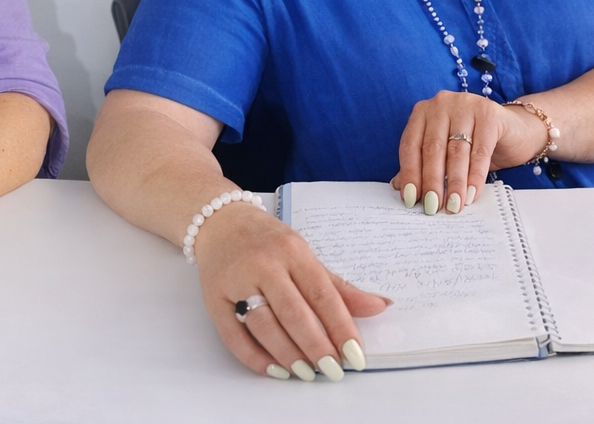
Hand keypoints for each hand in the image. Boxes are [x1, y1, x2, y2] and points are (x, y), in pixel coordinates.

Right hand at [194, 202, 389, 379]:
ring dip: (288, 354)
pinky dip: (254, 357)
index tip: (356, 356)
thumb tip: (380, 305)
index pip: (322, 294)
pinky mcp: (214, 297)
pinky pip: (233, 335)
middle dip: (316, 346)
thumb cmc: (268, 241)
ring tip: (306, 373)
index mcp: (292, 251)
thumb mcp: (305, 255)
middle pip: (294, 313)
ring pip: (264, 326)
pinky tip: (274, 369)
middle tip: (332, 370)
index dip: (341, 328)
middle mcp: (264, 264)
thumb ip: (339, 286)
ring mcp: (236, 280)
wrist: (219, 221)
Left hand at [391, 92, 546, 213]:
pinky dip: (475, 176)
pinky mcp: (490, 114)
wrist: (515, 132)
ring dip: (454, 182)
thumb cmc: (474, 144)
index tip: (410, 199)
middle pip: (432, 148)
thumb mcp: (445, 153)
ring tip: (453, 205)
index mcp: (423, 112)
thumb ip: (422, 165)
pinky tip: (472, 194)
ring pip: (456, 150)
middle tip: (432, 207)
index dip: (410, 174)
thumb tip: (399, 187)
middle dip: (432, 181)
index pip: (410, 145)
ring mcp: (466, 105)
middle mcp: (441, 104)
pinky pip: (480, 151)